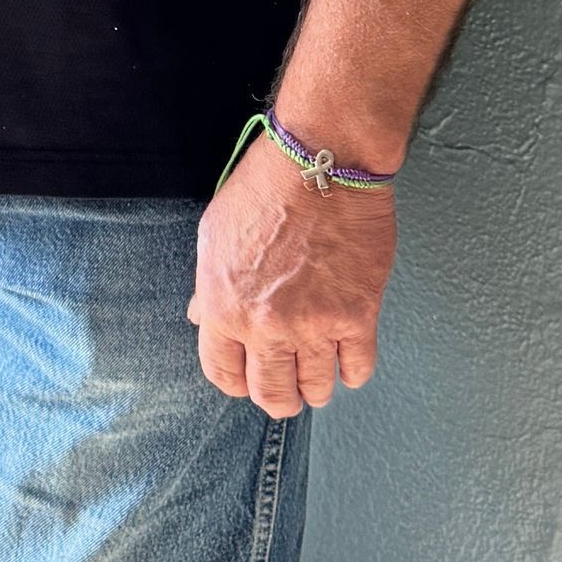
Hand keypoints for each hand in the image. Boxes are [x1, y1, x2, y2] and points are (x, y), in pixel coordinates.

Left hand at [187, 136, 395, 414]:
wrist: (321, 164)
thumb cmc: (266, 187)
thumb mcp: (214, 234)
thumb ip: (210, 286)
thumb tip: (204, 318)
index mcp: (224, 307)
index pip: (223, 373)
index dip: (237, 382)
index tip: (248, 380)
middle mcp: (265, 326)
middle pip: (272, 393)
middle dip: (278, 397)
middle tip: (287, 389)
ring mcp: (313, 326)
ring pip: (316, 389)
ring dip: (316, 388)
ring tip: (318, 376)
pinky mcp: (357, 316)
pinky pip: (358, 368)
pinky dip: (353, 371)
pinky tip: (348, 359)